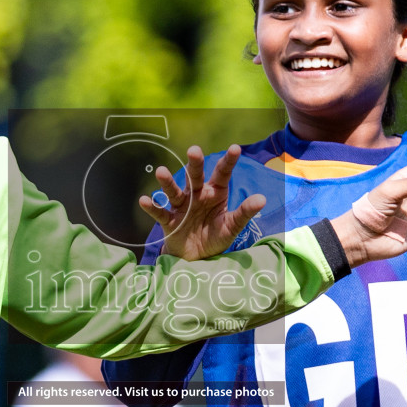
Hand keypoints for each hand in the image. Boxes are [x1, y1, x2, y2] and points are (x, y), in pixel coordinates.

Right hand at [140, 144, 266, 260]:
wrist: (196, 258)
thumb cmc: (215, 237)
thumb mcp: (231, 227)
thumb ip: (244, 213)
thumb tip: (262, 199)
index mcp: (215, 193)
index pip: (222, 174)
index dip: (228, 161)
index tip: (235, 148)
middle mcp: (197, 195)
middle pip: (194, 177)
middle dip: (194, 164)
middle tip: (194, 150)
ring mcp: (181, 207)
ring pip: (174, 191)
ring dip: (167, 182)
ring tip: (160, 171)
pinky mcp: (169, 221)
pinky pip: (160, 212)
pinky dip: (151, 206)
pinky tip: (144, 200)